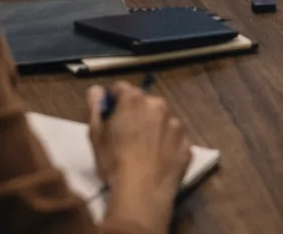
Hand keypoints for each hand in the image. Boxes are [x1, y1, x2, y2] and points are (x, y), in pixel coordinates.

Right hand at [88, 83, 190, 215]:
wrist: (142, 192)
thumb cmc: (114, 163)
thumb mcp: (96, 135)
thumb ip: (96, 108)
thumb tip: (97, 91)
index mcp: (134, 100)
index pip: (121, 88)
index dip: (114, 101)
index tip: (111, 116)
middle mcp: (158, 106)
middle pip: (144, 103)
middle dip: (136, 114)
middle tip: (127, 136)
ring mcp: (176, 126)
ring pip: (162, 121)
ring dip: (154, 129)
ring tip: (143, 152)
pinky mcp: (186, 145)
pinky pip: (174, 140)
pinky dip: (167, 146)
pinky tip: (157, 161)